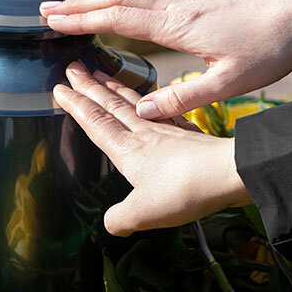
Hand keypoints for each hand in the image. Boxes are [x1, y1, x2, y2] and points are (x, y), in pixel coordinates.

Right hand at [41, 0, 291, 118]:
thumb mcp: (230, 83)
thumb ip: (184, 97)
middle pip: (118, 0)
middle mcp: (177, 6)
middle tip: (43, 9)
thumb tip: (140, 111)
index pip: (120, 18)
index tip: (51, 22)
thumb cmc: (268, 50)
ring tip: (69, 1)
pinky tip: (119, 0)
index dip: (83, 20)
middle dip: (79, 4)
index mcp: (179, 25)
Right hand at [52, 63, 250, 234]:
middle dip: (90, 86)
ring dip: (115, 89)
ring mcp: (169, 131)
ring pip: (135, 103)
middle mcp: (146, 134)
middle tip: (74, 67)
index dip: (76, 105)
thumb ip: (120, 219)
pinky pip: (164, 112)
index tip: (60, 88)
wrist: (231, 172)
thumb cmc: (186, 189)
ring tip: (103, 76)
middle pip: (111, 105)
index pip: (95, 121)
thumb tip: (112, 225)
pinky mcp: (190, 135)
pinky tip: (154, 103)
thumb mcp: (143, 213)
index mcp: (128, 149)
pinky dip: (153, 103)